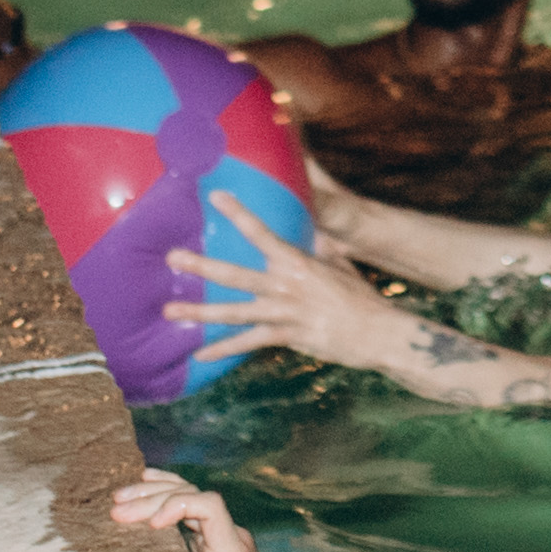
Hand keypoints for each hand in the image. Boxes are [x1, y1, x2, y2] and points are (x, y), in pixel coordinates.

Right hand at [110, 472, 294, 551]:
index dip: (178, 506)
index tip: (151, 526)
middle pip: (192, 498)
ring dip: (153, 495)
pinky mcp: (213, 543)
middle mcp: (229, 537)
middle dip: (152, 500)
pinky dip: (166, 496)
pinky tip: (145, 484)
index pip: (210, 507)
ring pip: (189, 498)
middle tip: (116, 511)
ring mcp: (222, 537)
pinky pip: (190, 509)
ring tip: (119, 497)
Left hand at [179, 228, 427, 375]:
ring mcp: (285, 313)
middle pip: (235, 274)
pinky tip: (201, 354)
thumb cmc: (361, 296)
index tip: (216, 197)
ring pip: (234, 312)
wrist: (379, 331)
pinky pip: (249, 343)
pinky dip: (224, 349)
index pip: (262, 232)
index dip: (239, 214)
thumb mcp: (340, 263)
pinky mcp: (288, 337)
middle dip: (201, 265)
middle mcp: (286, 285)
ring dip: (200, 311)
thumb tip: (310, 226)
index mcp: (297, 262)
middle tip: (172, 257)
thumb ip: (319, 246)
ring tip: (171, 310)